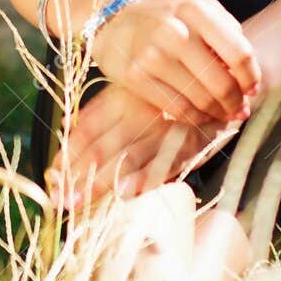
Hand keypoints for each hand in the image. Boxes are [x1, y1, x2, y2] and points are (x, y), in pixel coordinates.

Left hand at [48, 83, 243, 208]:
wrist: (229, 78)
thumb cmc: (173, 93)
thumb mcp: (135, 97)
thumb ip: (103, 117)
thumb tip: (67, 132)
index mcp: (122, 96)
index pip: (87, 127)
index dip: (69, 155)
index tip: (52, 179)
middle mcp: (141, 108)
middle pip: (102, 145)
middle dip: (78, 176)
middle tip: (60, 200)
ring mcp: (167, 124)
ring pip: (128, 155)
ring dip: (102, 182)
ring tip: (79, 202)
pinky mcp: (194, 139)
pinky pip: (168, 160)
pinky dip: (147, 177)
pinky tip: (127, 192)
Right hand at [88, 0, 258, 123]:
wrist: (116, 21)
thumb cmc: (167, 18)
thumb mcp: (198, 9)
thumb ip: (227, 32)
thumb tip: (247, 73)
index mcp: (195, 10)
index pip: (238, 52)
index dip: (251, 77)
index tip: (252, 89)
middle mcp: (174, 31)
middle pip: (221, 82)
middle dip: (236, 102)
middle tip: (239, 109)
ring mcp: (152, 55)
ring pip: (201, 99)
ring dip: (218, 113)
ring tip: (223, 114)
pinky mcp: (135, 77)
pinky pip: (177, 108)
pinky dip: (195, 118)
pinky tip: (201, 115)